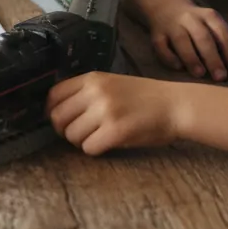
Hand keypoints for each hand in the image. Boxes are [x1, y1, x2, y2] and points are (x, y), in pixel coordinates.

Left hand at [46, 72, 180, 155]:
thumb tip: (58, 112)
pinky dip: (95, 150)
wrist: (175, 105)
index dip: (52, 111)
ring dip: (82, 142)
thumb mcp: (112, 83)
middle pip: (58, 118)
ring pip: (72, 135)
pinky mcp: (116, 131)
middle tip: (79, 134)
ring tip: (98, 137)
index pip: (53, 95)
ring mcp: (105, 111)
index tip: (61, 121)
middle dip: (64, 130)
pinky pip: (89, 148)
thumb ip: (86, 93)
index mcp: (92, 78)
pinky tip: (108, 144)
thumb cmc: (144, 97)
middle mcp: (95, 92)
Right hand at [148, 5, 227, 80]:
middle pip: (203, 38)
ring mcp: (172, 26)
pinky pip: (161, 46)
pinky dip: (169, 56)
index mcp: (210, 16)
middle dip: (213, 58)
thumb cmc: (197, 23)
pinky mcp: (156, 34)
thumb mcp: (216, 27)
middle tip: (221, 78)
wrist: (166, 6)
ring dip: (191, 57)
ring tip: (200, 74)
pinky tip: (178, 67)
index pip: (224, 35)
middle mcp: (190, 19)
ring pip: (181, 41)